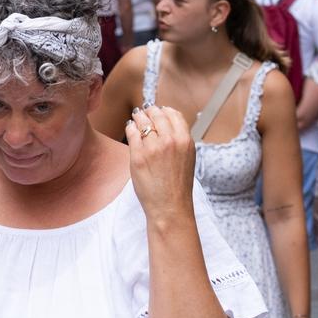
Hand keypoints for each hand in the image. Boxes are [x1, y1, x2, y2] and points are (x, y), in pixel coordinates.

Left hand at [126, 105, 195, 224]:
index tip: (158, 110)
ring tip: (136, 118)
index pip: (174, 114)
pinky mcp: (138, 156)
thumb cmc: (178, 185)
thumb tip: (167, 123)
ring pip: (142, 120)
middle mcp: (170, 141)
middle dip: (149, 111)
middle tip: (143, 112)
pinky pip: (131, 132)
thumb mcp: (187, 158)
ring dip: (138, 117)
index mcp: (185, 140)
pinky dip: (130, 128)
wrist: (170, 207)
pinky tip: (130, 129)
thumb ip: (179, 140)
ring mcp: (153, 147)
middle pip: (156, 114)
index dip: (164, 110)